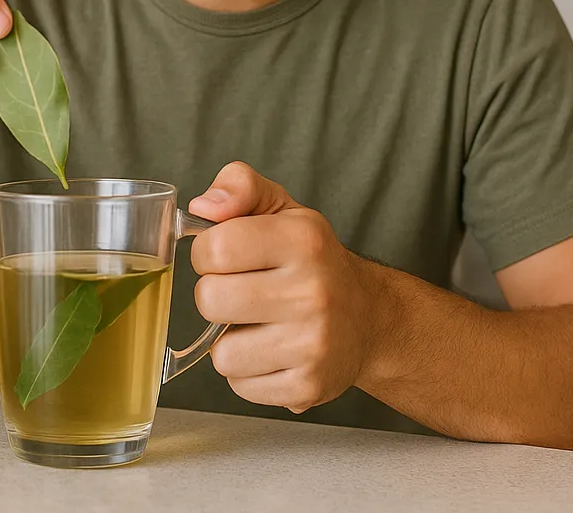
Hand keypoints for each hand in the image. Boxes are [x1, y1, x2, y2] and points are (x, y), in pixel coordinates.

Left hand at [188, 162, 382, 413]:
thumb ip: (239, 186)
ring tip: (261, 325)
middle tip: (244, 291)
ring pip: (222, 353)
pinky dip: (248, 371)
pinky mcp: (308, 386)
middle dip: (217, 296)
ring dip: (230, 340)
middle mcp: (313, 292)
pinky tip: (273, 352)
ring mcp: (313, 344)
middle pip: (210, 300)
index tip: (227, 256)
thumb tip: (203, 207)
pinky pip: (240, 385)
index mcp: (303, 240)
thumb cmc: (313, 261)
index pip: (215, 247)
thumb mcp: (283, 209)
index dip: (208, 252)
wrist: (369, 318)